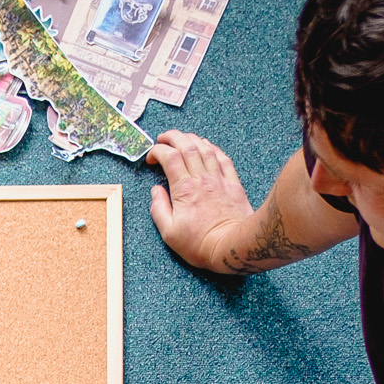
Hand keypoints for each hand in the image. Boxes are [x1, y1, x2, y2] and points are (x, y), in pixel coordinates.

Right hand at [147, 131, 256, 271]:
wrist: (231, 246)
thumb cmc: (200, 243)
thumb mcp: (169, 233)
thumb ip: (158, 209)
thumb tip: (156, 191)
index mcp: (183, 189)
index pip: (169, 158)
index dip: (157, 152)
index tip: (151, 158)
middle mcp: (201, 179)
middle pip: (187, 146)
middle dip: (173, 137)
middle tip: (163, 138)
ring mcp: (218, 179)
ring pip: (205, 149)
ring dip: (192, 139)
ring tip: (183, 138)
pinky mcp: (233, 183)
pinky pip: (223, 158)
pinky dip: (213, 148)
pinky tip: (207, 146)